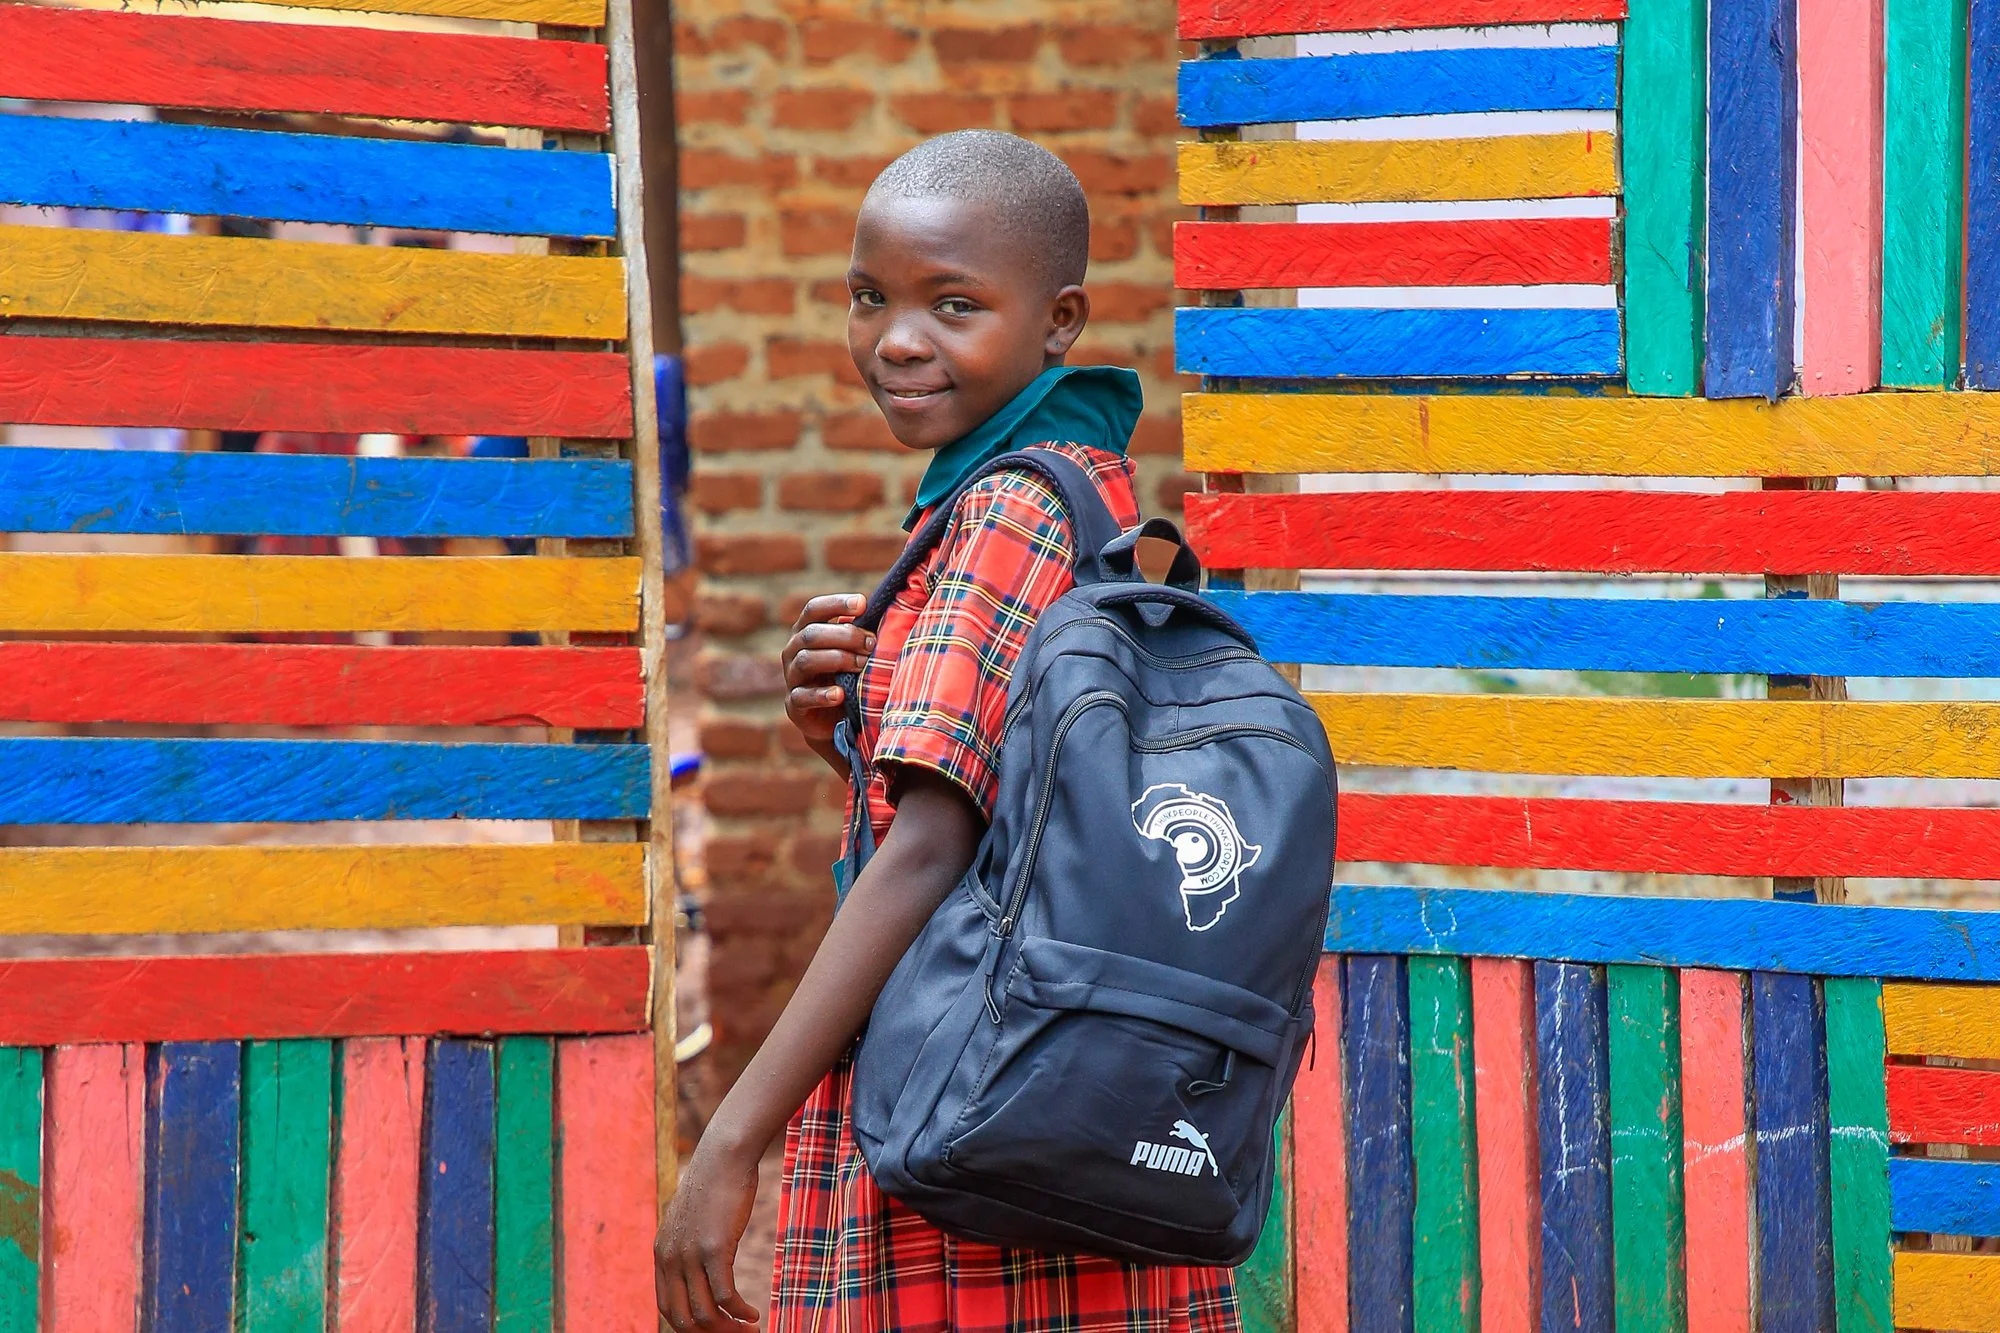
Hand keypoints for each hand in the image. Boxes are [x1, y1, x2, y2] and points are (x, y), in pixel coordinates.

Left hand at [655, 1138, 761, 1329]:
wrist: (723, 1155)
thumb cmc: (715, 1184)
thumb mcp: (692, 1218)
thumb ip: (688, 1243)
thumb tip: (700, 1262)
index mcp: (661, 1254)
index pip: (666, 1308)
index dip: (691, 1326)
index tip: (715, 1328)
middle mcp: (670, 1259)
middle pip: (683, 1319)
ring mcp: (690, 1255)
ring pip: (705, 1313)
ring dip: (729, 1328)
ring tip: (750, 1329)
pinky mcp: (714, 1249)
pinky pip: (725, 1296)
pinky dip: (740, 1312)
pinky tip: (754, 1314)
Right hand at [782, 594, 872, 745]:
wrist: (834, 720)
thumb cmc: (847, 675)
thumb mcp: (852, 651)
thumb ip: (860, 632)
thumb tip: (888, 610)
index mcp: (805, 631)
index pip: (814, 609)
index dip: (836, 603)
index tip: (863, 603)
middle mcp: (793, 651)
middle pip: (812, 634)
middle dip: (845, 636)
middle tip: (872, 644)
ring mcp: (792, 677)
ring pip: (807, 660)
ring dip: (838, 659)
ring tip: (862, 665)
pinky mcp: (794, 704)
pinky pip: (803, 696)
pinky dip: (822, 695)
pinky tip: (840, 694)